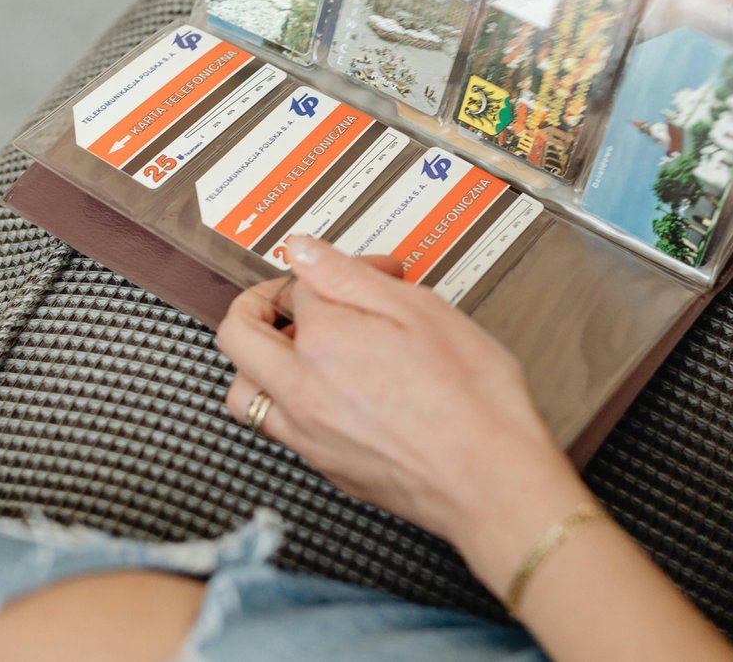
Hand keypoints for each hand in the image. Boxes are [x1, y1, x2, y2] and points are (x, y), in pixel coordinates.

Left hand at [215, 236, 589, 576]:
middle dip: (260, 303)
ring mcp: (307, 435)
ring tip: (298, 349)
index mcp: (323, 341)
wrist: (492, 481)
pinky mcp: (325, 468)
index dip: (337, 270)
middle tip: (294, 298)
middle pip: (240, 334)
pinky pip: (278, 429)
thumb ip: (349, 276)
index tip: (375, 273)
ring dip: (258, 361)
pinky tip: (330, 394)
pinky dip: (288, 402)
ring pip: (244, 392)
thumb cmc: (471, 397)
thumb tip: (303, 251)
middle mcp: (300, 390)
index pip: (300, 286)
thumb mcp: (420, 310)